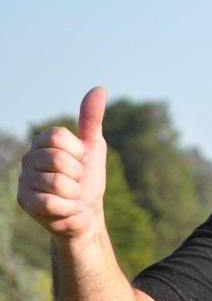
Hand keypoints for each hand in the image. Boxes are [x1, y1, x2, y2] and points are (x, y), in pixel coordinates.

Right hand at [17, 87, 107, 238]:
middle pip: (58, 159)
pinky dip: (68, 208)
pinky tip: (66, 208)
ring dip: (74, 193)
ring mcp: (23, 179)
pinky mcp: (23, 201)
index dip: (77, 151)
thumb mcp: (94, 147)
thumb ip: (92, 120)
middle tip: (76, 180)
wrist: (86, 211)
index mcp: (43, 141)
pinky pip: (51, 203)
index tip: (81, 160)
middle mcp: (29, 157)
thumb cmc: (88, 178)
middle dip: (78, 174)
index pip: (58, 136)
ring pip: (57, 183)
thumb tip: (99, 89)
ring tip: (71, 195)